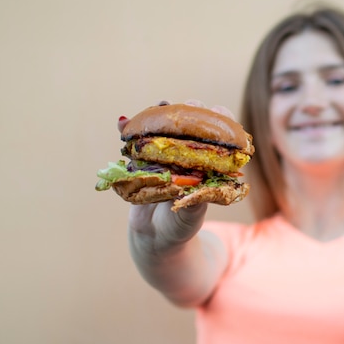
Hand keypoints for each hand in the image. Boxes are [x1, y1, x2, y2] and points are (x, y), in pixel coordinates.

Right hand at [118, 100, 234, 250]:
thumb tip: (200, 184)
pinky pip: (135, 142)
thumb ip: (196, 201)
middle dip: (190, 112)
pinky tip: (122, 122)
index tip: (219, 113)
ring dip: (159, 114)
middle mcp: (188, 155)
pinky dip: (127, 130)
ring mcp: (164, 155)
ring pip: (163, 128)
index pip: (219, 137)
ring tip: (160, 105)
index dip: (221, 122)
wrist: (155, 238)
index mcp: (208, 165)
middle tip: (189, 106)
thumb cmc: (182, 226)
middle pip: (191, 125)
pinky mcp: (142, 160)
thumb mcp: (191, 215)